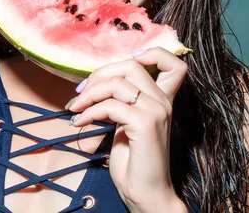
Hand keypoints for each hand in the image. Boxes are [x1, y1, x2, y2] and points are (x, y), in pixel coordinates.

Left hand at [67, 47, 187, 212]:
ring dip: (90, 93)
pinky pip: (110, 106)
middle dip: (100, 73)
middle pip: (131, 64)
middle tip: (81, 91)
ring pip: (118, 82)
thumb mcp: (127, 123)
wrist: (146, 195)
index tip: (121, 68)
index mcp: (163, 99)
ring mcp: (156, 111)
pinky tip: (79, 123)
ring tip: (75, 108)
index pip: (173, 63)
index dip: (152, 53)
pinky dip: (89, 112)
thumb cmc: (134, 162)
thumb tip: (97, 83)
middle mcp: (163, 101)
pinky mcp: (145, 124)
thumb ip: (123, 101)